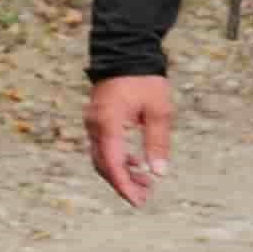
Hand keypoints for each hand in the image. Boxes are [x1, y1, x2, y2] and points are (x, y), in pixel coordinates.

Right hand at [87, 72, 175, 206]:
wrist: (127, 50)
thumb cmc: (144, 79)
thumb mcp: (158, 111)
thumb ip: (157, 143)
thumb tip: (158, 173)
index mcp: (108, 124)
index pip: (112, 164)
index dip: (124, 186)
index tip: (138, 201)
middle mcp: (95, 126)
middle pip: (104, 165)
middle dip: (124, 183)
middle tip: (146, 196)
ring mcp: (94, 122)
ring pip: (102, 157)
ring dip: (122, 172)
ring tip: (146, 182)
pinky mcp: (97, 119)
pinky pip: (103, 146)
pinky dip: (118, 159)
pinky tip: (137, 163)